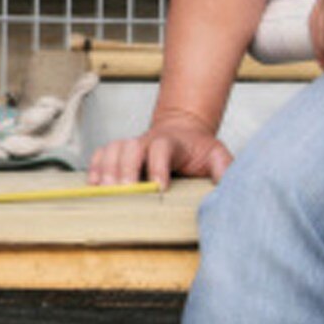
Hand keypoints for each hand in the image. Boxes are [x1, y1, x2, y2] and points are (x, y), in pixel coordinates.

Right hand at [87, 109, 230, 189]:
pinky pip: (101, 153)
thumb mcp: (219, 156)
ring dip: (107, 169)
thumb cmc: (200, 149)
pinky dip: (94, 166)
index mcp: (173, 142)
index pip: (161, 149)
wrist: (183, 132)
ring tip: (106, 190)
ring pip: (113, 149)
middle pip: (130, 148)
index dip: (158, 166)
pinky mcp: (120, 152)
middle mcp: (147, 140)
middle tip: (126, 192)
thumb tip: (229, 186)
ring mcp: (132, 145)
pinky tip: (93, 183)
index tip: (159, 188)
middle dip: (126, 170)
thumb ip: (225, 169)